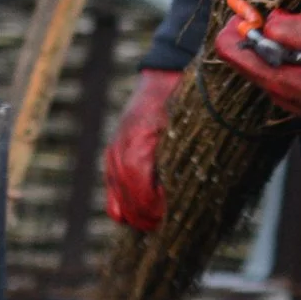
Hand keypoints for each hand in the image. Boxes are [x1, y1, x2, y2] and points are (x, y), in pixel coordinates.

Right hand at [102, 68, 180, 232]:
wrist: (162, 80)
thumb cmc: (182, 102)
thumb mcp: (188, 128)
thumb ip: (184, 161)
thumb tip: (187, 197)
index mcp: (137, 143)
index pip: (143, 194)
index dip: (161, 209)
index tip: (180, 210)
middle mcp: (119, 153)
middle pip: (131, 207)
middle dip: (154, 218)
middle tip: (177, 219)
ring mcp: (112, 159)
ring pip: (119, 208)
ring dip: (143, 218)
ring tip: (165, 217)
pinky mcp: (112, 162)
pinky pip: (113, 199)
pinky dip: (129, 210)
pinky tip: (149, 210)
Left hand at [212, 6, 300, 124]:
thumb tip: (269, 23)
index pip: (255, 68)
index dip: (238, 42)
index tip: (231, 19)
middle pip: (259, 73)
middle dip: (248, 43)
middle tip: (242, 15)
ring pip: (271, 76)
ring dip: (263, 50)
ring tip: (260, 23)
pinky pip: (286, 79)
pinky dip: (279, 59)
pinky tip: (284, 41)